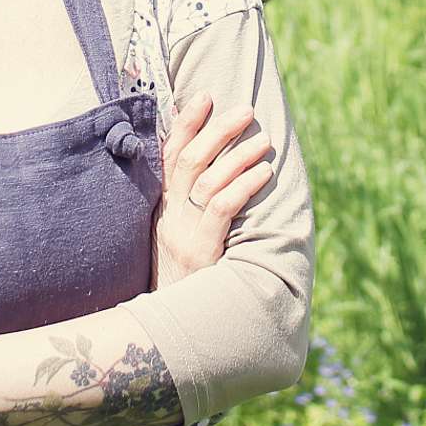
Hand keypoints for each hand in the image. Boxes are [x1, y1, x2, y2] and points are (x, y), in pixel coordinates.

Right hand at [152, 91, 272, 287]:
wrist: (168, 329)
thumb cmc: (182, 281)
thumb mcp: (175, 239)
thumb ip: (188, 207)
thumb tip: (216, 168)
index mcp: (162, 209)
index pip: (170, 155)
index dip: (186, 123)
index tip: (205, 96)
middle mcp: (169, 216)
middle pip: (190, 161)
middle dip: (217, 130)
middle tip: (244, 109)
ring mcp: (182, 234)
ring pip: (208, 181)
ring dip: (238, 156)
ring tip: (263, 140)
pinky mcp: (200, 252)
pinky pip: (221, 209)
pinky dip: (242, 186)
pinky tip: (263, 173)